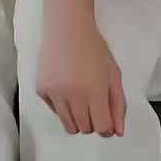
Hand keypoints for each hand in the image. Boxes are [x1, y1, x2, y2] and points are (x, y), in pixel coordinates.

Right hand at [36, 13, 125, 137]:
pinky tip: (66, 87)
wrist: (67, 28)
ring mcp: (55, 93)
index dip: (107, 127)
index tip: (107, 120)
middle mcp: (73, 95)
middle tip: (94, 103)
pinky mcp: (42, 90)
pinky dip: (62, 106)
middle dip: (92, 121)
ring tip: (80, 98)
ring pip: (68, 125)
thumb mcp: (114, 75)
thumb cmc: (93, 48)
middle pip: (85, 129)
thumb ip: (118, 105)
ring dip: (77, 119)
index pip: (102, 127)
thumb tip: (118, 131)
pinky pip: (54, 111)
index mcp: (95, 91)